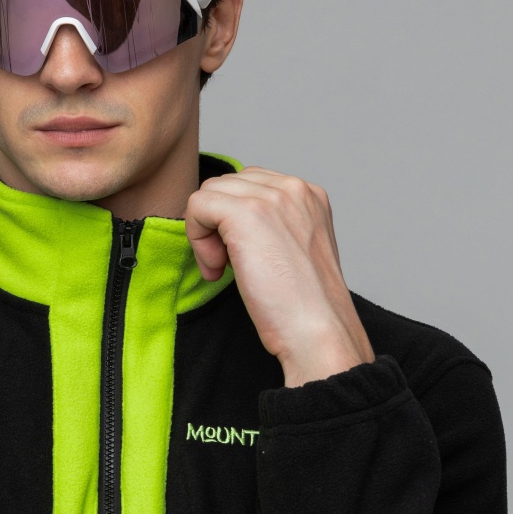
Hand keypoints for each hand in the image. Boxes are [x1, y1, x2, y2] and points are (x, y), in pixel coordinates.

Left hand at [184, 167, 374, 387]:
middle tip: (226, 267)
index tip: (241, 258)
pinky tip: (216, 269)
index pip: (250, 184)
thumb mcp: (294, 251)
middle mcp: (294, 188)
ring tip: (222, 269)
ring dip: (205, 234)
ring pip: (210, 193)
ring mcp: (271, 197)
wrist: (316, 329)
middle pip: (227, 185)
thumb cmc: (304, 306)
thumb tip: (228, 225)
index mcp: (309, 195)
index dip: (233, 221)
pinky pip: (197, 205)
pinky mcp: (245, 213)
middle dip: (218, 225)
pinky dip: (196, 238)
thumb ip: (272, 228)